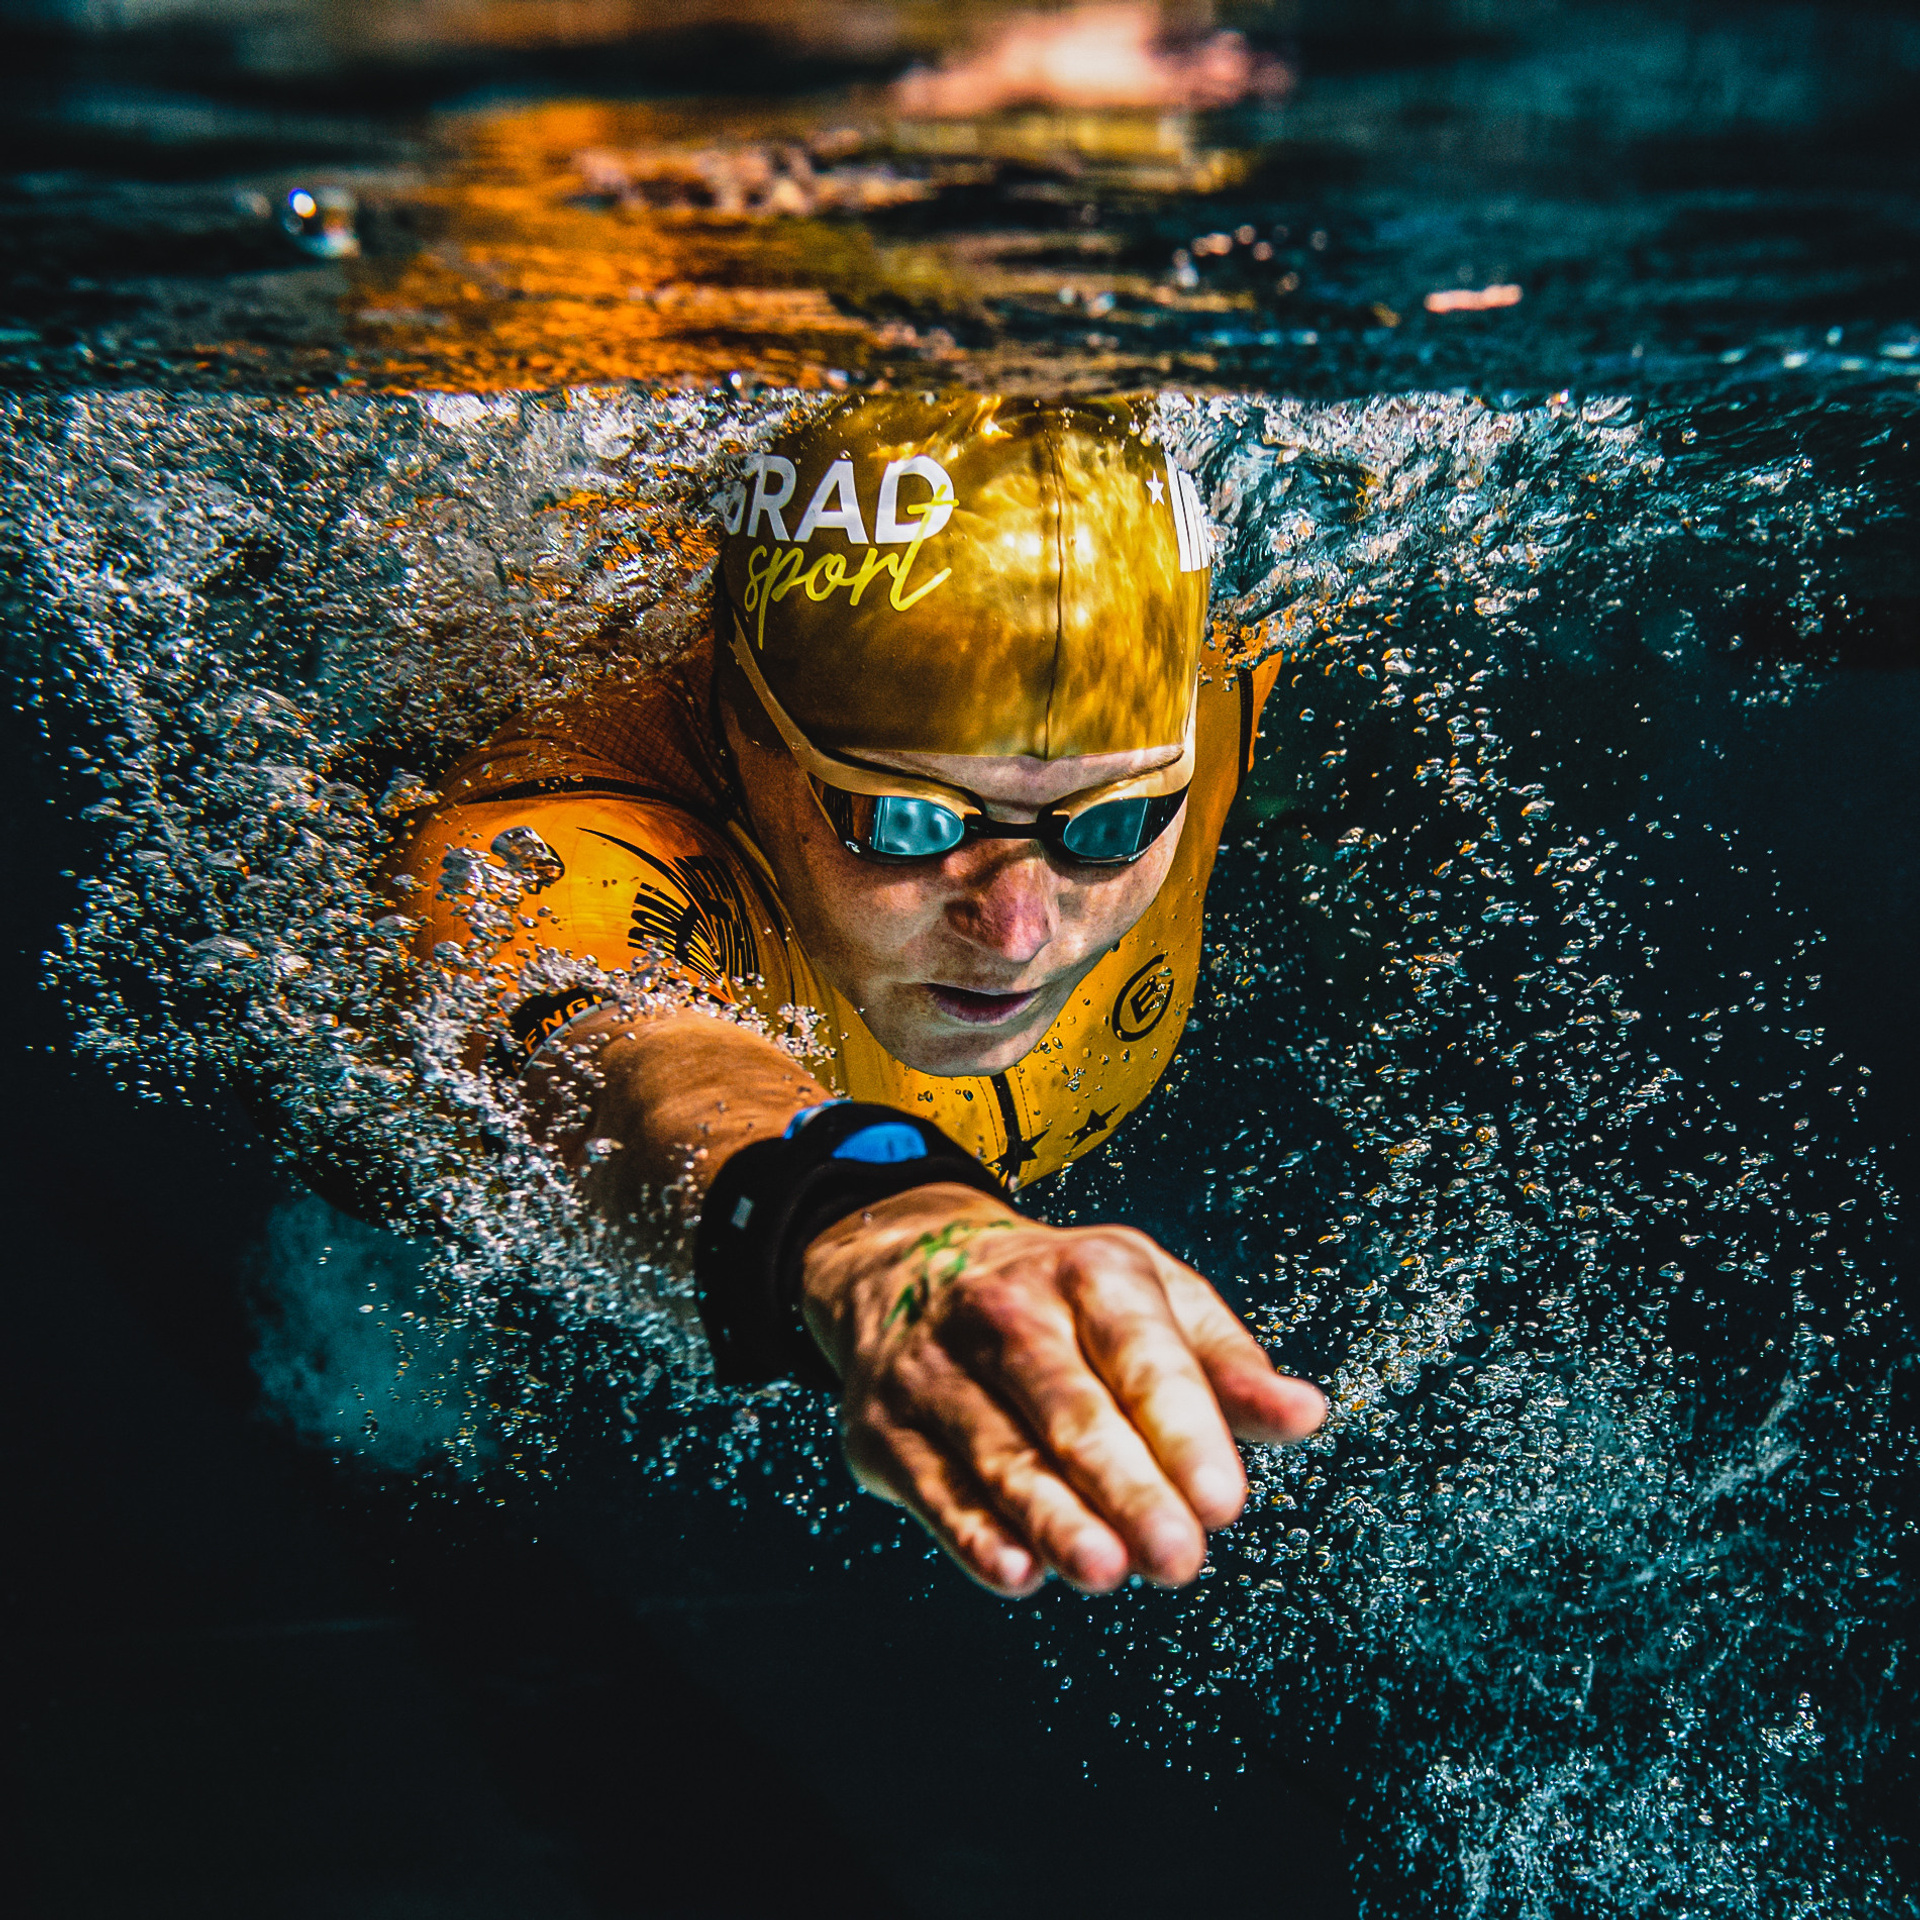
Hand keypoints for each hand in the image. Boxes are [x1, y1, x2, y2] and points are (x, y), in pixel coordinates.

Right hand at [800, 1183, 1326, 1597]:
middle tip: (1179, 1557)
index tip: (1226, 1501)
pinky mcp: (884, 1429)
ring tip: (1106, 1570)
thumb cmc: (1063, 1300)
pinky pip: (934, 1487)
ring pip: (1001, 1453)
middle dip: (1126, 1485)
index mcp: (1088, 1272)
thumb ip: (1228, 1365)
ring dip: (1054, 1516)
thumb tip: (1306, 1415)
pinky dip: (972, 1530)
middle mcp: (1004, 1310)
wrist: (903, 1268)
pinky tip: (1018, 1571)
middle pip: (1069, 1407)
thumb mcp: (1152, 1299)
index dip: (1183, 1428)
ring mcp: (934, 1369)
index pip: (1141, 1353)